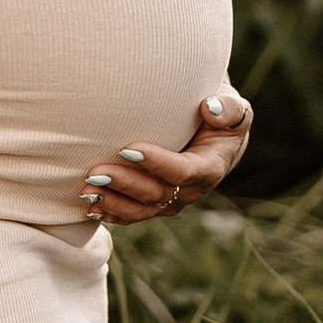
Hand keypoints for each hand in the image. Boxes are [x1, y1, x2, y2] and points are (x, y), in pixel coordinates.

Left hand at [79, 86, 252, 227]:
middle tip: (96, 170)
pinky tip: (89, 205)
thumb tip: (210, 108)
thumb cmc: (221, 117)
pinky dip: (110, 212)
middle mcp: (190, 191)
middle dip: (125, 184)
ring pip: (141, 211)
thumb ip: (228, 108)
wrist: (215, 138)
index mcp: (210, 168)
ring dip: (113, 201)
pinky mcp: (154, 204)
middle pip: (157, 195)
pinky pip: (132, 215)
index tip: (128, 148)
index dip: (157, 163)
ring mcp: (171, 201)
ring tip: (86, 188)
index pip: (183, 171)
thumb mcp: (235, 107)